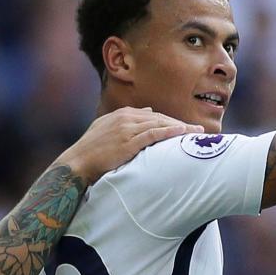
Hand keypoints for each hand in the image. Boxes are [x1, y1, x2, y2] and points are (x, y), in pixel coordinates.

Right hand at [59, 107, 202, 183]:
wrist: (77, 163)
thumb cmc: (91, 151)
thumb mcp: (107, 129)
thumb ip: (126, 120)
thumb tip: (147, 112)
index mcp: (122, 114)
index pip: (153, 115)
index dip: (170, 122)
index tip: (185, 128)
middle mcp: (126, 117)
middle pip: (160, 118)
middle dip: (180, 124)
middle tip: (198, 130)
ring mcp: (127, 128)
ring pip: (160, 124)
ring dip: (180, 128)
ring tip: (196, 133)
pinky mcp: (128, 141)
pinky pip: (154, 133)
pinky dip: (169, 132)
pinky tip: (182, 133)